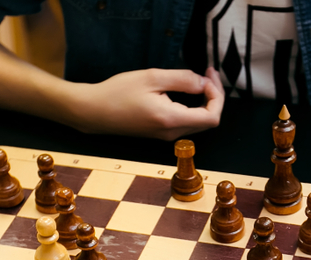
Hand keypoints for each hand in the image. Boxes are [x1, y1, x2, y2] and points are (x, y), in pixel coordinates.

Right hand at [66, 67, 223, 140]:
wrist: (94, 112)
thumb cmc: (117, 94)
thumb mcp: (152, 78)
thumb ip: (182, 80)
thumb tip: (203, 83)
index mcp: (171, 120)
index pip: (212, 116)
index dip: (217, 95)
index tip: (208, 76)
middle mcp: (171, 133)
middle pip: (208, 121)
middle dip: (213, 95)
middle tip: (207, 73)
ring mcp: (165, 135)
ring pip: (197, 121)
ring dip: (203, 100)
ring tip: (198, 79)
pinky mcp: (159, 133)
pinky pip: (185, 121)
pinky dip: (191, 106)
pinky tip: (184, 90)